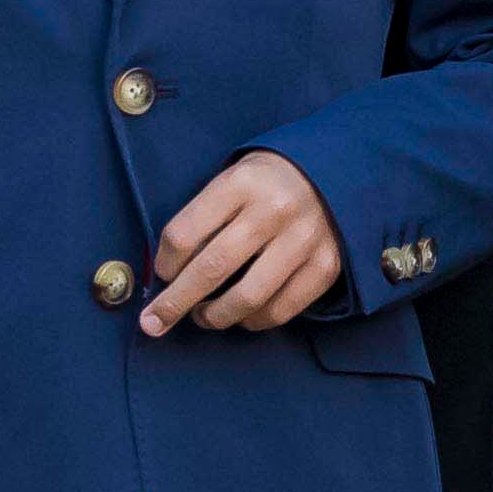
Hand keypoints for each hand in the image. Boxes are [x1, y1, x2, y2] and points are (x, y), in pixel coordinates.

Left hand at [138, 148, 344, 335]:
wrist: (338, 169)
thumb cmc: (270, 180)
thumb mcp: (234, 178)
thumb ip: (205, 216)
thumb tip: (169, 271)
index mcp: (242, 182)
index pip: (186, 233)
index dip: (165, 263)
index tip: (162, 274)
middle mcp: (274, 210)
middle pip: (211, 268)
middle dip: (175, 303)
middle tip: (154, 322)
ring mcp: (304, 240)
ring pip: (247, 297)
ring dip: (215, 317)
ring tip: (202, 316)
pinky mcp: (326, 266)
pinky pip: (281, 310)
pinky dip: (254, 321)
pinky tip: (241, 316)